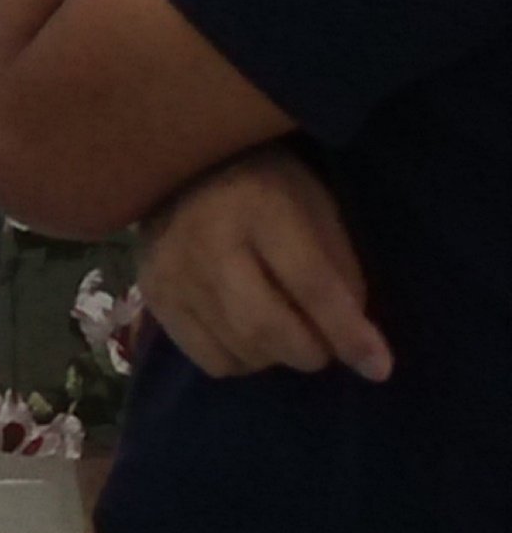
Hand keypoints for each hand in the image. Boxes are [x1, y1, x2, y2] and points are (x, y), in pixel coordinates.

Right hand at [139, 143, 388, 381]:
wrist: (181, 165)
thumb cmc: (267, 185)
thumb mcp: (317, 208)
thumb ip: (338, 271)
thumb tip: (356, 341)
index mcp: (260, 208)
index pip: (310, 284)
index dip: (347, 331)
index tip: (378, 367)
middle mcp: (207, 241)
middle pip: (264, 327)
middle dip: (310, 351)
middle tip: (325, 346)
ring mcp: (172, 272)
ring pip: (239, 350)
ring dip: (277, 355)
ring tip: (285, 331)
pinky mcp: (154, 295)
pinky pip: (209, 358)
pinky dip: (241, 359)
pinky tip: (246, 333)